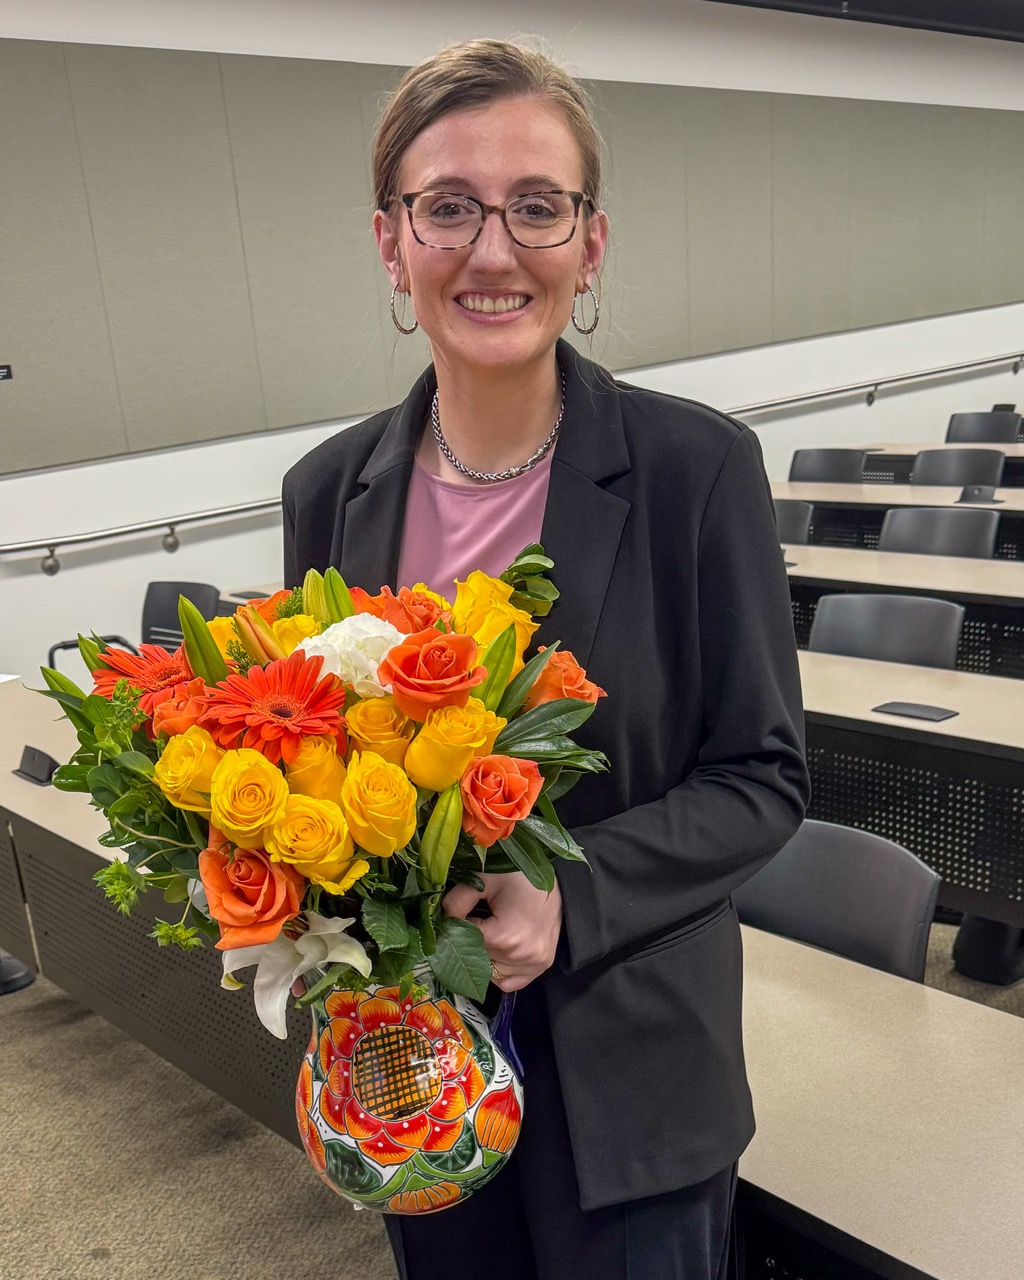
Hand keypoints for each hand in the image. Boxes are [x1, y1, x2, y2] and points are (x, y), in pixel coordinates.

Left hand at [443, 871, 561, 991]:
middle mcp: (520, 958)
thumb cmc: (521, 876)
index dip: (458, 922)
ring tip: (491, 931)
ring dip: (484, 955)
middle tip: (476, 918)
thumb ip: (458, 899)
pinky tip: (498, 950)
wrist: (557, 881)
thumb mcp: (486, 879)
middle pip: (476, 956)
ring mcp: (533, 965)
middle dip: (470, 939)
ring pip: (489, 971)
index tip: (463, 909)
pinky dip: (499, 969)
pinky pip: (509, 982)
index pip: (464, 938)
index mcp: (505, 937)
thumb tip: (442, 918)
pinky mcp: (541, 966)